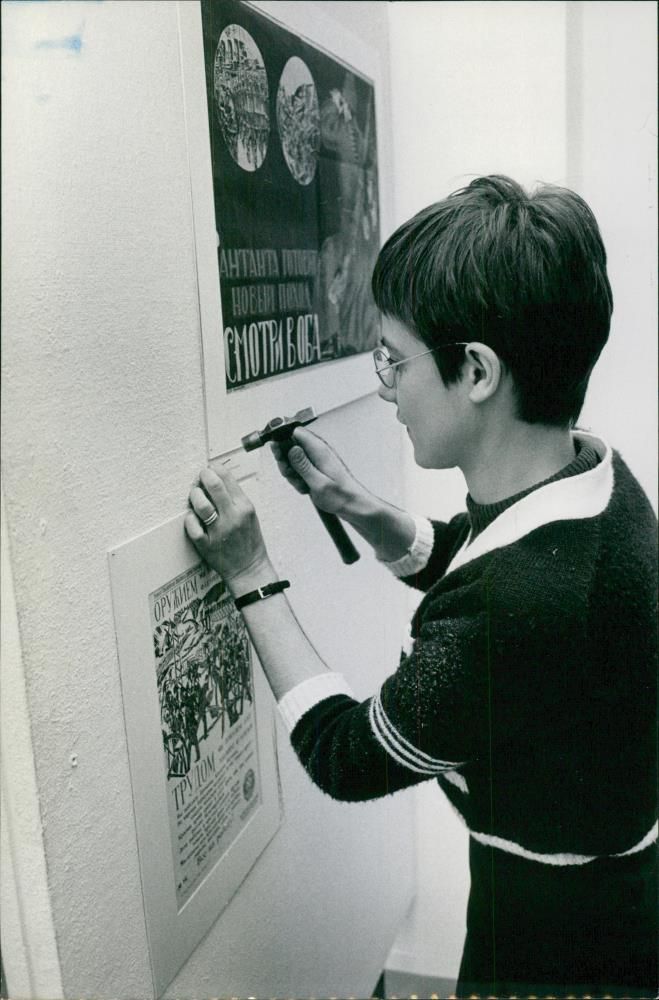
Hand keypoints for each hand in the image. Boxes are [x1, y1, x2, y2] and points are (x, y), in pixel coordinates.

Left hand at [185, 466, 269, 585]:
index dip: (214, 469)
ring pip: (201, 505)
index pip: (227, 478)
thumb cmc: (248, 540)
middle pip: (214, 486)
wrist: (249, 568)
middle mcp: (233, 517)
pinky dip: (189, 519)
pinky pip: (192, 527)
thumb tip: (216, 477)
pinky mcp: (207, 545)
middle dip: (203, 476)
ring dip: (194, 495)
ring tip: (194, 495)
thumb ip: (234, 497)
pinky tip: (192, 517)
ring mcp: (219, 532)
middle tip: (199, 477)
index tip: (209, 470)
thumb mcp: (249, 514)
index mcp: (245, 507)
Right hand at [271, 426, 368, 518]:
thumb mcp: (318, 482)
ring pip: (292, 462)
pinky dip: (299, 481)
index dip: (283, 441)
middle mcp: (317, 452)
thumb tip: (291, 449)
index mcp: (319, 450)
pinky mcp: (314, 468)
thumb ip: (303, 465)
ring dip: (293, 475)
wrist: (353, 505)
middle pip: (289, 448)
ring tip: (304, 485)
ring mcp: (315, 460)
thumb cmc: (342, 495)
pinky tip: (307, 488)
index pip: (295, 432)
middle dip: (286, 464)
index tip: (280, 456)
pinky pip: (298, 471)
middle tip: (293, 476)